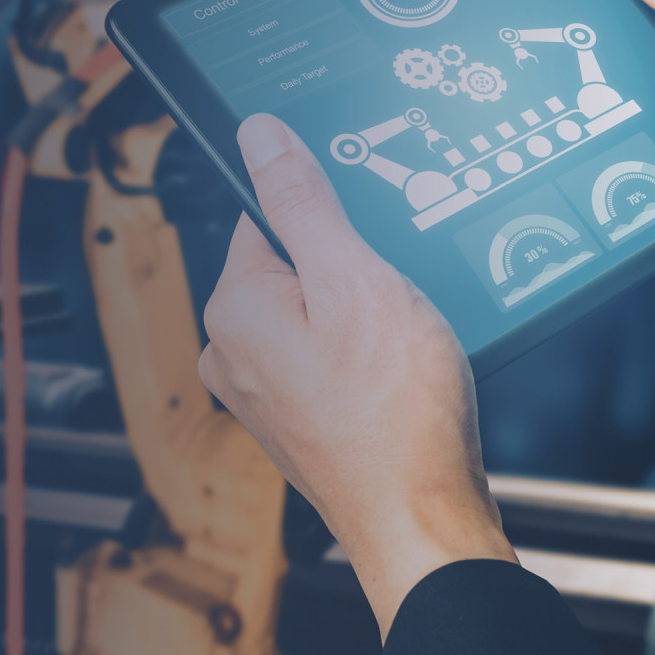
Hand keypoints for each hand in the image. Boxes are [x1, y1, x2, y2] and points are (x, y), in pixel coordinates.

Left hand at [198, 114, 515, 638]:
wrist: (422, 520)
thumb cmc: (393, 413)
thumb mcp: (355, 278)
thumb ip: (301, 201)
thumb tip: (258, 134)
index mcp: (233, 308)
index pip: (267, 214)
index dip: (329, 212)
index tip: (372, 230)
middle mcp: (233, 353)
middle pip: (296, 264)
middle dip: (351, 266)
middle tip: (399, 291)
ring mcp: (265, 394)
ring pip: (319, 313)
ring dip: (367, 313)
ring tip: (407, 337)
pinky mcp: (302, 422)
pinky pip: (332, 358)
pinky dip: (369, 356)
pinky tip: (406, 372)